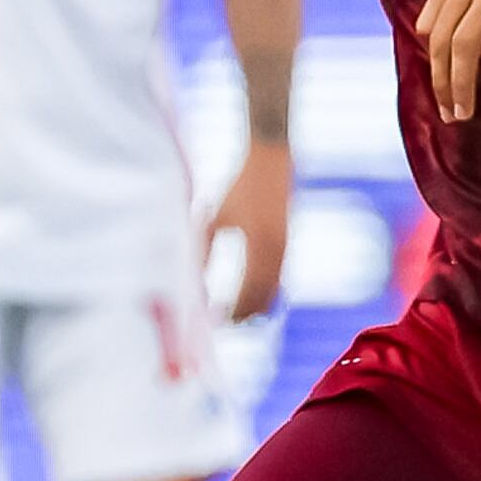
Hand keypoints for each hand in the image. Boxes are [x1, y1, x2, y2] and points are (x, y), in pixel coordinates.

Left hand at [205, 138, 292, 320]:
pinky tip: (245, 290)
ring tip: (232, 311)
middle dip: (244, 314)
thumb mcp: (215, 217)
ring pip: (273, 291)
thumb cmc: (239, 184)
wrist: (271, 158)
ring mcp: (284, 248)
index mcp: (258, 247)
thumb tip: (194, 279)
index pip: (247, 294)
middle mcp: (276, 252)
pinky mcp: (286, 242)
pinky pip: (277, 277)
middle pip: (264, 299)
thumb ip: (205, 249)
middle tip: (222, 322)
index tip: (214, 320)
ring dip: (254, 304)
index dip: (232, 312)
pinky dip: (263, 290)